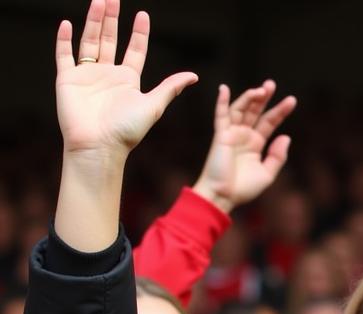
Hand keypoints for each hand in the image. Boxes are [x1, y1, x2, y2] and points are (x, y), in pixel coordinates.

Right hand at [56, 0, 196, 160]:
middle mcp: (108, 75)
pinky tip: (67, 24)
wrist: (99, 146)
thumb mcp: (153, 106)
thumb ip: (170, 88)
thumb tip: (194, 76)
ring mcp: (87, 76)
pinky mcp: (67, 79)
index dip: (139, 33)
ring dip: (93, 21)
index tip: (143, 15)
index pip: (135, 51)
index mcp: (128, 81)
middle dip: (112, 19)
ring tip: (98, 1)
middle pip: (110, 40)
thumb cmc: (127, 131)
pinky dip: (64, 40)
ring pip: (90, 41)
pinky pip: (64, 55)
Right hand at [192, 81, 295, 213]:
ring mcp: (232, 134)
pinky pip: (220, 116)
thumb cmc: (243, 189)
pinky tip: (224, 89)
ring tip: (261, 90)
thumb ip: (277, 157)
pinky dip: (222, 102)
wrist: (223, 197)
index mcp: (255, 144)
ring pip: (241, 110)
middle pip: (255, 111)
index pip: (269, 122)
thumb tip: (286, 137)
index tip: (292, 100)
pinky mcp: (220, 136)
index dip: (280, 111)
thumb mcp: (267, 174)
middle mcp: (244, 136)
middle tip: (272, 83)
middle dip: (264, 97)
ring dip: (249, 98)